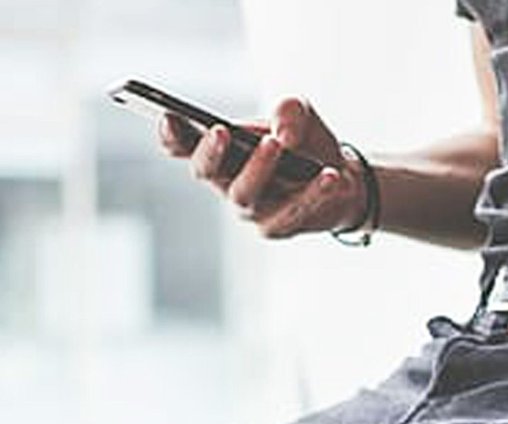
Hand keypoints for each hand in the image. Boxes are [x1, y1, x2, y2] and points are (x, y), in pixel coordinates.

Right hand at [158, 97, 366, 240]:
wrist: (340, 177)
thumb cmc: (304, 142)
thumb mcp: (300, 114)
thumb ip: (290, 112)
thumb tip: (283, 135)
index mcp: (218, 150)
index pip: (183, 146)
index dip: (171, 135)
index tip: (168, 117)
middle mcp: (225, 182)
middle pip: (205, 172)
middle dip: (211, 152)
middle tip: (221, 131)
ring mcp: (249, 209)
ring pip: (244, 193)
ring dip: (259, 168)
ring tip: (276, 144)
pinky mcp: (277, 227)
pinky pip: (292, 212)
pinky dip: (312, 192)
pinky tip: (330, 176)